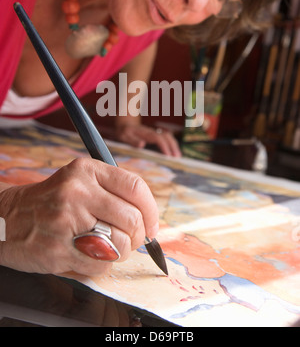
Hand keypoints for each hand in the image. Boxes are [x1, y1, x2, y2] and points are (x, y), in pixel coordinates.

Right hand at [0, 158, 158, 275]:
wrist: (10, 217)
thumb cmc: (53, 200)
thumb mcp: (80, 180)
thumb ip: (113, 191)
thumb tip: (150, 217)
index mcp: (86, 170)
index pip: (136, 188)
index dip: (151, 211)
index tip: (152, 224)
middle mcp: (77, 191)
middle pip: (132, 219)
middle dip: (138, 235)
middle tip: (131, 239)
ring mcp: (67, 220)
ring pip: (120, 244)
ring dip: (121, 252)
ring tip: (107, 247)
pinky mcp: (59, 248)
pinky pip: (101, 264)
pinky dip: (102, 265)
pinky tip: (88, 254)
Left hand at [116, 123, 181, 157]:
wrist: (125, 123)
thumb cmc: (124, 131)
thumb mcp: (124, 136)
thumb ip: (132, 140)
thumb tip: (142, 145)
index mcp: (145, 133)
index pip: (158, 138)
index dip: (164, 146)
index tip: (168, 156)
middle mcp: (152, 132)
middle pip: (166, 136)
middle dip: (173, 146)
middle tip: (177, 158)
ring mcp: (155, 132)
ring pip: (168, 136)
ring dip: (174, 145)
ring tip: (178, 156)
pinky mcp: (156, 134)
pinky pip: (167, 138)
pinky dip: (172, 144)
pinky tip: (174, 152)